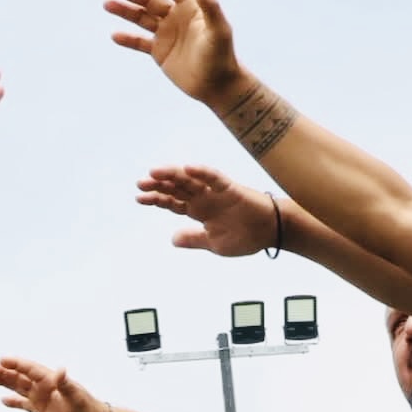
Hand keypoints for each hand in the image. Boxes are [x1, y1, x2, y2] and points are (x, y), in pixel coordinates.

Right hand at [0, 358, 108, 411]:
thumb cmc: (87, 410)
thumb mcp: (76, 398)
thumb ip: (67, 384)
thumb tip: (61, 369)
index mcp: (51, 381)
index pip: (30, 369)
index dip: (16, 364)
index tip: (1, 359)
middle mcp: (44, 387)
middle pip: (20, 376)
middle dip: (4, 371)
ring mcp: (41, 398)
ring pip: (19, 387)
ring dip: (5, 382)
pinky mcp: (41, 410)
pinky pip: (23, 404)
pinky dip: (13, 401)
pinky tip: (2, 401)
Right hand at [106, 0, 244, 107]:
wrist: (217, 85)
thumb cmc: (221, 56)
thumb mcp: (218, 31)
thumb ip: (211, 8)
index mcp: (190, 7)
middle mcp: (176, 17)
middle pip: (150, 0)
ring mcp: (166, 34)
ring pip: (141, 18)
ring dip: (124, 11)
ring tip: (107, 4)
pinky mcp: (160, 52)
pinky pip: (140, 43)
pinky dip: (128, 39)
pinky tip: (114, 35)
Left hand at [137, 166, 277, 256]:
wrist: (272, 233)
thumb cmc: (246, 236)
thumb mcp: (214, 243)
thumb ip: (193, 239)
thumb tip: (172, 239)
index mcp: (200, 211)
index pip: (173, 202)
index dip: (157, 199)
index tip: (139, 198)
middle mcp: (205, 198)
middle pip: (177, 188)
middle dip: (159, 185)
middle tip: (140, 183)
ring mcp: (217, 192)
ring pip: (191, 180)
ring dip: (173, 175)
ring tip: (154, 173)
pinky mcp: (231, 189)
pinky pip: (215, 178)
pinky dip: (203, 172)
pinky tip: (188, 168)